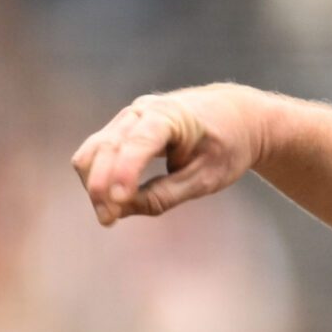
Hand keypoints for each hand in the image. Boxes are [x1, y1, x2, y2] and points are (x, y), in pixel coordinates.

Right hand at [71, 85, 262, 223]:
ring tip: (108, 216)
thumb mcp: (207, 177)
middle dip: (101, 185)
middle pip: (108, 145)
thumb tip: (122, 209)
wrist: (237, 116)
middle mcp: (144, 110)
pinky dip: (99, 176)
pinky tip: (110, 202)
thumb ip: (166, 194)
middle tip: (107, 221)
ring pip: (95, 148)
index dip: (125, 171)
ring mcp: (130, 116)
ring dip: (94, 183)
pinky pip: (99, 151)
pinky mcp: (123, 128)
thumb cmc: (227, 146)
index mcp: (173, 115)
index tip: (118, 202)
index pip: (140, 141)